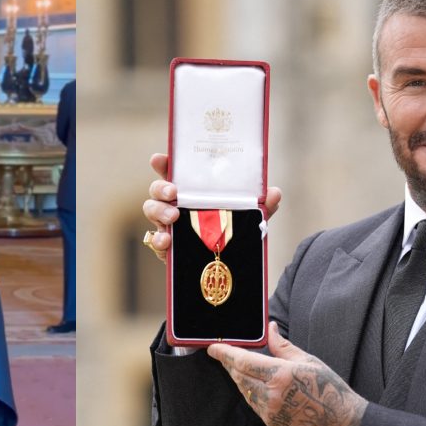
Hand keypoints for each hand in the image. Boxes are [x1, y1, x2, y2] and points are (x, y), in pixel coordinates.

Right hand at [142, 153, 282, 261]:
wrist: (230, 267)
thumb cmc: (233, 232)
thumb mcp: (250, 218)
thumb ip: (262, 206)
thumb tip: (274, 193)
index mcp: (192, 191)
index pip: (174, 171)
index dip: (164, 163)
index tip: (159, 159)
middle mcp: (176, 204)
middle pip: (157, 189)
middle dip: (160, 187)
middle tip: (173, 193)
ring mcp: (168, 225)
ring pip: (151, 211)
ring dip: (159, 211)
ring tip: (172, 217)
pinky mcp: (167, 247)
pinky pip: (155, 240)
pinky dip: (158, 239)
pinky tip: (166, 240)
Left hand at [208, 322, 367, 425]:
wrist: (342, 423)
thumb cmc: (329, 389)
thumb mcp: (308, 361)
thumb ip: (282, 346)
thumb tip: (270, 328)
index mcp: (279, 375)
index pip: (243, 361)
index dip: (225, 354)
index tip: (212, 348)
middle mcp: (270, 395)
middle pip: (239, 376)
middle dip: (229, 364)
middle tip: (223, 354)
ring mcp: (269, 411)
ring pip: (243, 391)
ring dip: (238, 378)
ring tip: (236, 366)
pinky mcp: (271, 423)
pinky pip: (253, 403)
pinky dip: (248, 391)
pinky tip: (251, 384)